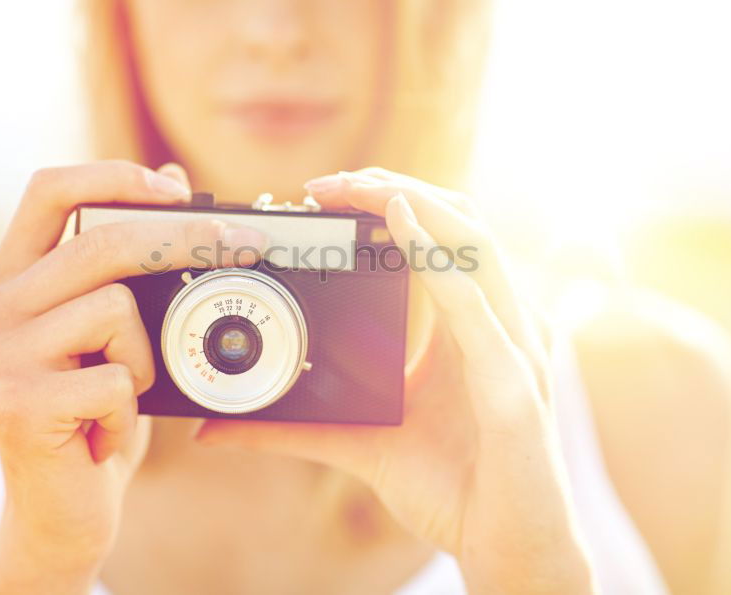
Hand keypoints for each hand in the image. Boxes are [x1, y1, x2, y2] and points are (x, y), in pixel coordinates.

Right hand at [0, 161, 266, 592]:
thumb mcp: (114, 330)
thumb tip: (170, 177)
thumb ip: (128, 260)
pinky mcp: (16, 404)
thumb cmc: (93, 410)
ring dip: (144, 357)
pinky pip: (116, 378)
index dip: (115, 175)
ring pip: (116, 309)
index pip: (48, 188)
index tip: (178, 190)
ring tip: (119, 393)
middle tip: (246, 246)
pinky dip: (130, 409)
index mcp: (8, 278)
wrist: (63, 508)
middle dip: (187, 241)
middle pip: (99, 242)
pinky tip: (102, 433)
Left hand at [195, 168, 596, 593]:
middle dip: (396, 188)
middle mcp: (501, 324)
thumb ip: (296, 427)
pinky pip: (480, 312)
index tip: (324, 193)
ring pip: (475, 247)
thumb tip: (215, 427)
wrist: (508, 550)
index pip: (443, 238)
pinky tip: (405, 228)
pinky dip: (442, 263)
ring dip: (415, 204)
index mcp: (473, 326)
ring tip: (358, 187)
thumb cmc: (454, 490)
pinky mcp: (514, 389)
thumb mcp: (362, 445)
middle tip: (328, 181)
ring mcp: (515, 350)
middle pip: (460, 224)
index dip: (392, 201)